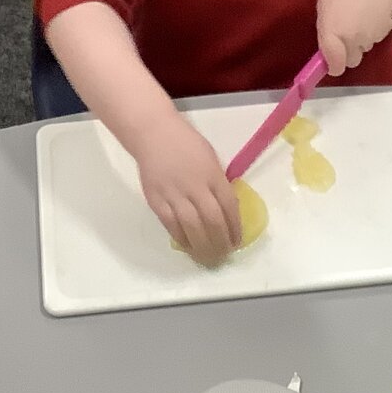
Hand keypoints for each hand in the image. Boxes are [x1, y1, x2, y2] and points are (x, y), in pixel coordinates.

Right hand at [132, 114, 241, 266]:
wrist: (154, 134)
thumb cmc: (186, 144)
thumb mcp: (210, 158)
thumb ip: (217, 182)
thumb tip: (225, 208)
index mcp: (212, 174)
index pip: (228, 206)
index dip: (235, 227)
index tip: (237, 240)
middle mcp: (195, 186)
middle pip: (212, 220)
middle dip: (221, 241)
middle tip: (224, 254)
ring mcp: (174, 194)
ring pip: (192, 227)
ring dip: (203, 245)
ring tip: (209, 257)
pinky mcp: (156, 200)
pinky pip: (171, 225)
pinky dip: (182, 239)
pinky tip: (189, 247)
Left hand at [316, 0, 391, 76]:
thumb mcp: (324, 8)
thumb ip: (325, 31)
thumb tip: (328, 47)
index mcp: (333, 35)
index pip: (336, 66)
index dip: (334, 67)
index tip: (332, 64)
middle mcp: (351, 41)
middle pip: (352, 60)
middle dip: (348, 51)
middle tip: (346, 33)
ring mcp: (370, 38)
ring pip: (364, 47)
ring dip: (360, 38)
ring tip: (359, 16)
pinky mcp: (385, 32)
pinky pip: (376, 37)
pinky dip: (373, 30)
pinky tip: (371, 13)